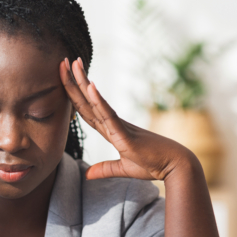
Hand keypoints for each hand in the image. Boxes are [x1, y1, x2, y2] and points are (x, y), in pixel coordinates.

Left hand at [60, 57, 194, 180]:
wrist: (174, 167)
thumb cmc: (152, 164)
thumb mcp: (123, 168)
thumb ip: (105, 169)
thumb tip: (88, 175)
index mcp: (109, 130)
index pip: (86, 110)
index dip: (73, 95)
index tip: (65, 78)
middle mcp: (112, 124)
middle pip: (86, 101)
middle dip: (73, 82)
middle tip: (63, 62)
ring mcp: (118, 126)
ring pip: (95, 103)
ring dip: (83, 83)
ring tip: (73, 64)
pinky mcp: (125, 133)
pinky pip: (109, 115)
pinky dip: (99, 101)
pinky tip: (89, 87)